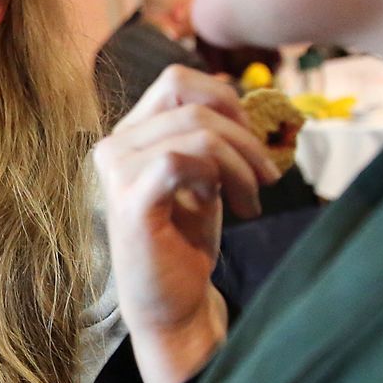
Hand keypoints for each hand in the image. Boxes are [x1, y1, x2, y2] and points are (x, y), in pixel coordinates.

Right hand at [93, 66, 277, 382]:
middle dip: (245, 135)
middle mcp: (114, 146)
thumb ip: (210, 135)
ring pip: (196, 131)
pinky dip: (221, 178)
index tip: (253, 137)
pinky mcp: (130, 201)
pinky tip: (230, 206)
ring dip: (241, 163)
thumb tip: (242, 94)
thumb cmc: (186, 240)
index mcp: (130, 134)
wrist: (171, 302)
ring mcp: (117, 172)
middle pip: (191, 102)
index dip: (224, 97)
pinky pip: (182, 160)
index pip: (176, 80)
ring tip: (253, 199)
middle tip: (268, 176)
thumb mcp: (205, 174)